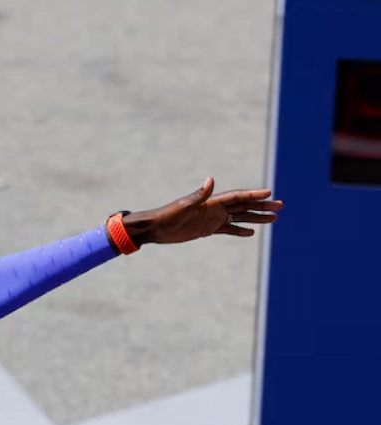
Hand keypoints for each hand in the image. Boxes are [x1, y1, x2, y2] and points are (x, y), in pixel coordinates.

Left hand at [122, 178, 282, 245]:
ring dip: (255, 218)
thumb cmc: (167, 216)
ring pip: (240, 217)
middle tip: (280, 206)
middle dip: (262, 206)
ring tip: (273, 219)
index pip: (238, 197)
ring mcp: (212, 219)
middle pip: (244, 206)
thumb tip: (211, 179)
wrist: (154, 228)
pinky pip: (228, 230)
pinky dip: (239, 231)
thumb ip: (199, 194)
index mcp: (211, 202)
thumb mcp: (184, 206)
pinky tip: (251, 233)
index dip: (253, 195)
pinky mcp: (207, 229)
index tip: (270, 193)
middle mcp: (215, 209)